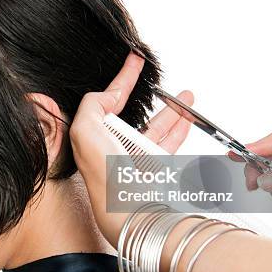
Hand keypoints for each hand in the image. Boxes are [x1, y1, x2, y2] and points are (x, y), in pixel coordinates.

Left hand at [69, 51, 193, 245]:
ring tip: (185, 96)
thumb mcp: (84, 132)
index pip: (107, 101)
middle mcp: (115, 149)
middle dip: (147, 94)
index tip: (135, 59)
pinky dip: (180, 128)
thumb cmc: (106, 177)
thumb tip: (106, 95)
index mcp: (95, 139)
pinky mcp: (157, 170)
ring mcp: (137, 159)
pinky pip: (170, 143)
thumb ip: (91, 106)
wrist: (131, 212)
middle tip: (158, 77)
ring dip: (171, 110)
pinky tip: (187, 118)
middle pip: (134, 113)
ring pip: (156, 126)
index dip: (121, 79)